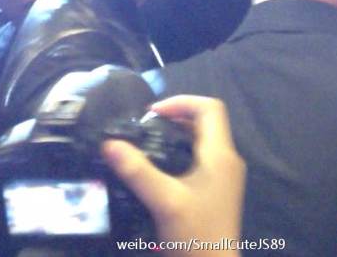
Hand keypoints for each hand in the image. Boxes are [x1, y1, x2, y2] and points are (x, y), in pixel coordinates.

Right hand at [102, 95, 244, 254]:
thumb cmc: (195, 236)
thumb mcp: (163, 201)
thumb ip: (137, 171)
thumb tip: (109, 144)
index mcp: (220, 154)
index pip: (210, 108)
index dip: (182, 101)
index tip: (152, 113)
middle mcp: (227, 160)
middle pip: (206, 121)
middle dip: (176, 116)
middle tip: (146, 126)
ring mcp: (225, 176)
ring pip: (203, 139)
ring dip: (177, 133)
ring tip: (148, 141)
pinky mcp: (218, 190)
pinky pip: (201, 157)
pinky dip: (181, 151)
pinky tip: (160, 166)